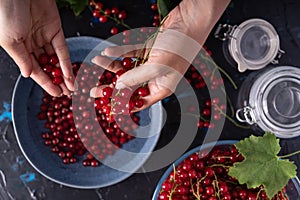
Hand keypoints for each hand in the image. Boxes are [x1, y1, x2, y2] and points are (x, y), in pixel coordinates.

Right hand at [0, 0, 73, 95]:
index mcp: (18, 47)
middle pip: (47, 66)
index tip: (55, 94)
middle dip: (56, 80)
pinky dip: (66, 62)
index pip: (34, 70)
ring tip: (71, 87)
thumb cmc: (6, 12)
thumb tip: (27, 74)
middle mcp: (32, 43)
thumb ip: (21, 58)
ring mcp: (44, 36)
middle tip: (66, 93)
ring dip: (63, 74)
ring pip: (56, 60)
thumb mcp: (9, 40)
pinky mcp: (55, 29)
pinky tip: (69, 74)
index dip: (45, 83)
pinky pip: (62, 49)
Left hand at [90, 0, 229, 110]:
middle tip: (94, 90)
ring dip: (111, 65)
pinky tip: (108, 51)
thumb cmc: (180, 47)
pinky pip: (130, 53)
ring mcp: (151, 63)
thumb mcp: (157, 66)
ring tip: (97, 61)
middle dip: (111, 87)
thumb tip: (118, 87)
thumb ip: (136, 78)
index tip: (106, 106)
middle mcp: (156, 78)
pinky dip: (119, 52)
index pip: (139, 102)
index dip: (122, 105)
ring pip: (127, 68)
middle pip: (129, 86)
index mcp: (161, 87)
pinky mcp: (148, 50)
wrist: (189, 22)